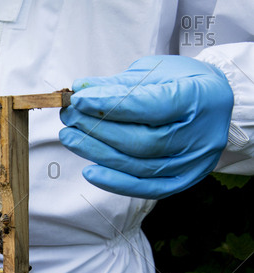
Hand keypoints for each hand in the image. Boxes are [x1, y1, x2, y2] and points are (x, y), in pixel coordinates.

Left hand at [59, 55, 232, 198]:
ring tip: (70, 137)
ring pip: (140, 165)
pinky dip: (116, 182)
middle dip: (99, 130)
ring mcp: (194, 162)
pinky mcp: (184, 180)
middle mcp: (201, 134)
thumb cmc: (182, 82)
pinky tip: (90, 171)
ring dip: (98, 153)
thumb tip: (80, 89)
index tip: (80, 100)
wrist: (215, 102)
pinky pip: (147, 188)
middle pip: (142, 141)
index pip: (150, 105)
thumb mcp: (154, 71)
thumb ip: (118, 84)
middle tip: (70, 118)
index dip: (111, 105)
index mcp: (199, 97)